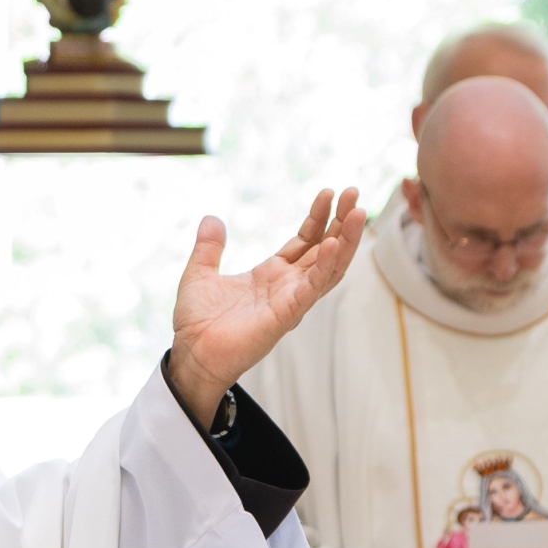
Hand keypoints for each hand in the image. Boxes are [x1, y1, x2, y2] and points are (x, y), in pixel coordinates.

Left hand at [165, 187, 364, 426]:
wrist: (191, 354)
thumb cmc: (197, 323)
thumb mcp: (199, 273)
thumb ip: (209, 247)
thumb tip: (211, 218)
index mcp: (272, 275)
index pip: (305, 241)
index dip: (317, 217)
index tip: (328, 193)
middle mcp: (287, 287)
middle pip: (324, 250)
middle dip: (341, 222)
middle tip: (354, 194)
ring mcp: (290, 301)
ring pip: (329, 268)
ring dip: (345, 240)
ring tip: (356, 213)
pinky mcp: (286, 315)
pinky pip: (312, 289)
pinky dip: (325, 266)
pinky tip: (333, 244)